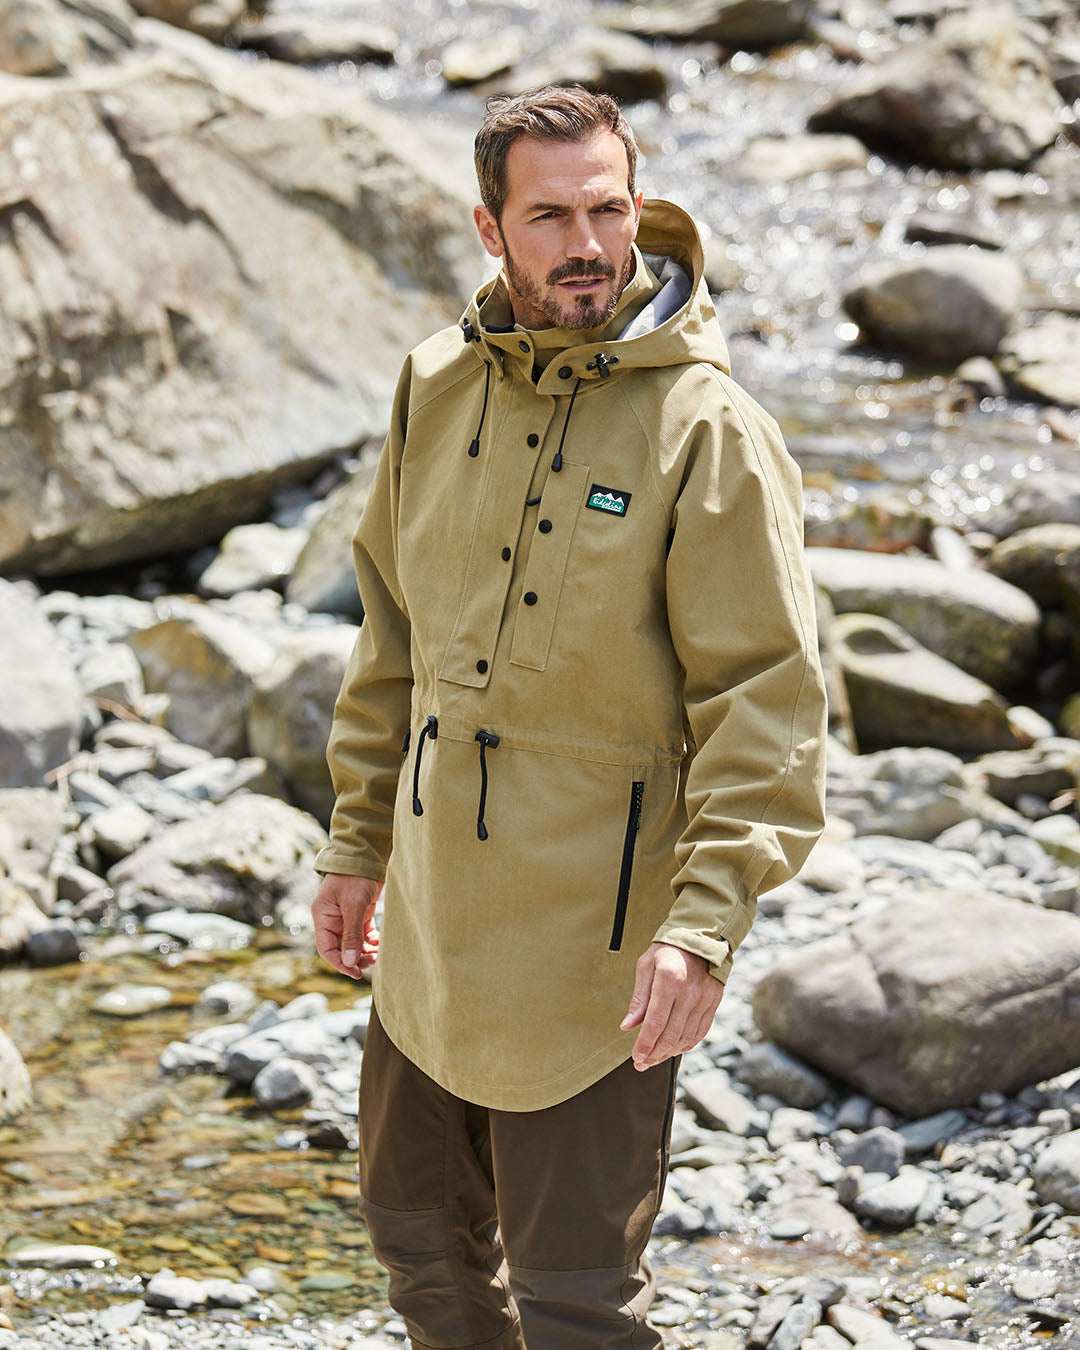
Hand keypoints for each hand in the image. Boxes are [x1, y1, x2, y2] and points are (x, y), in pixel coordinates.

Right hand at [311, 873, 382, 979]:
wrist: (367, 854)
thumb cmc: (355, 876)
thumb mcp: (353, 905)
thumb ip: (351, 934)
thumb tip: (349, 961)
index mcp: (323, 917)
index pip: (327, 948)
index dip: (340, 963)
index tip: (356, 972)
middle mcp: (332, 919)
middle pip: (340, 948)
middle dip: (355, 958)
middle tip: (371, 963)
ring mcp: (346, 917)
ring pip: (353, 943)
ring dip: (364, 952)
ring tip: (377, 955)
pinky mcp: (359, 913)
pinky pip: (363, 934)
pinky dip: (371, 941)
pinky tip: (380, 944)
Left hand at [620, 941, 723, 1070]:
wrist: (700, 938)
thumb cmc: (667, 951)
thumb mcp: (646, 966)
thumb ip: (639, 998)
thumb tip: (627, 1027)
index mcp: (668, 979)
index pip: (655, 1023)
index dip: (644, 1045)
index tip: (635, 1058)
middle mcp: (689, 992)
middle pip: (670, 1035)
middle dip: (654, 1054)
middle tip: (641, 1064)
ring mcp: (704, 999)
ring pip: (685, 1037)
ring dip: (668, 1053)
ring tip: (654, 1059)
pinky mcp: (714, 1002)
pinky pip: (700, 1032)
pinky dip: (686, 1045)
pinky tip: (673, 1050)